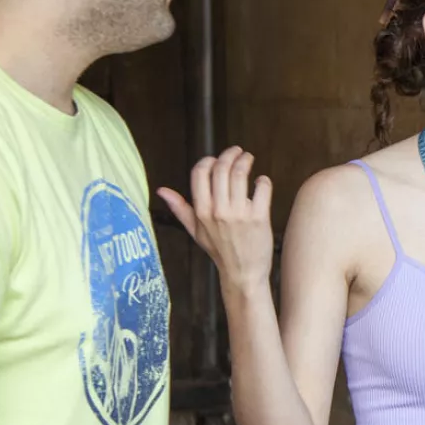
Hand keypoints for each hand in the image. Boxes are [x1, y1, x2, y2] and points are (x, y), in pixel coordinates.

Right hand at [156, 147, 275, 289]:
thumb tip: (161, 190)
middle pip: (221, 169)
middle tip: (238, 151)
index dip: (208, 160)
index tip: (216, 159)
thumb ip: (180, 208)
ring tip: (248, 159)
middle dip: (230, 154)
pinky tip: (261, 182)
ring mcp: (239, 214)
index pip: (200, 173)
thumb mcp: (195, 231)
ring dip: (246, 161)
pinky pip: (261, 188)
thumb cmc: (219, 251)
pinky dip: (263, 180)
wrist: (242, 273)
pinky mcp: (259, 217)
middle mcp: (218, 211)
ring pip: (240, 174)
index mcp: (201, 211)